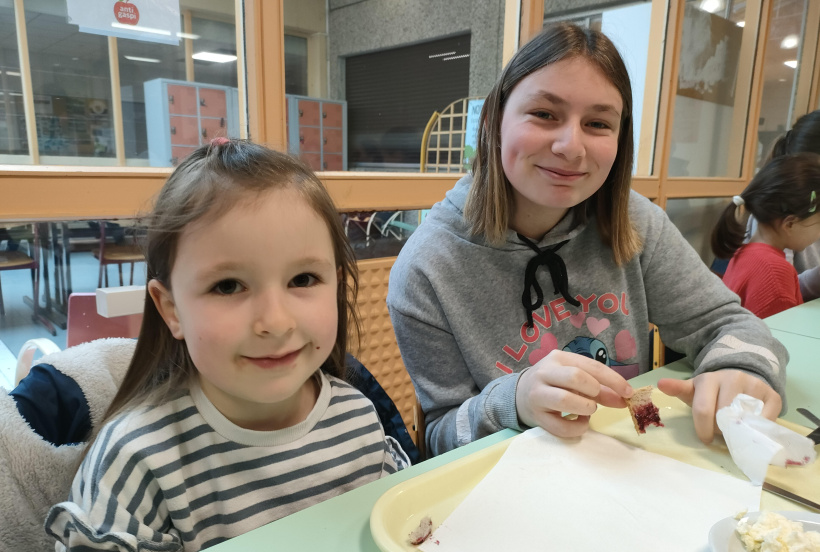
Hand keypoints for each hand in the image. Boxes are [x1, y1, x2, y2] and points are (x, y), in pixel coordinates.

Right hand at [515, 350, 633, 438]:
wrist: (520, 395)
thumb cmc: (554, 384)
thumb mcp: (573, 378)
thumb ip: (599, 388)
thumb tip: (625, 399)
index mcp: (558, 358)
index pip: (591, 366)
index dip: (613, 380)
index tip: (628, 393)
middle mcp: (545, 373)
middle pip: (576, 377)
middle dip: (594, 391)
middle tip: (596, 400)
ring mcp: (537, 395)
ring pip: (565, 400)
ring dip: (585, 408)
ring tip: (587, 411)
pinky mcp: (536, 416)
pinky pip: (561, 426)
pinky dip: (577, 428)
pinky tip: (579, 422)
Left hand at [657, 370, 781, 443]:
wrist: (739, 377)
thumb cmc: (711, 390)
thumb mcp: (693, 390)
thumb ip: (677, 389)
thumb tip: (660, 384)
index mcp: (708, 379)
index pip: (703, 410)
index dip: (704, 429)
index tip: (706, 438)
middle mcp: (732, 378)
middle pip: (724, 417)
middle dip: (720, 430)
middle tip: (721, 432)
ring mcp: (754, 385)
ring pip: (744, 419)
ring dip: (738, 430)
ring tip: (734, 428)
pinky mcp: (772, 395)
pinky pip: (766, 419)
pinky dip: (757, 428)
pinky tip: (750, 425)